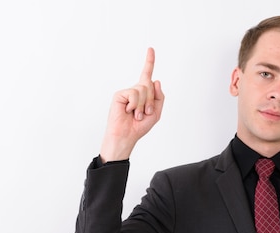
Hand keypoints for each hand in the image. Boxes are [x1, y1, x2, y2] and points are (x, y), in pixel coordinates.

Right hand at [99, 47, 164, 162]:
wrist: (126, 136)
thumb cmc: (139, 126)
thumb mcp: (156, 113)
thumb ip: (159, 97)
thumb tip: (156, 80)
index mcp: (144, 94)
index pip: (147, 75)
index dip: (149, 62)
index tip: (150, 49)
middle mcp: (135, 91)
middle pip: (150, 85)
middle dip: (151, 101)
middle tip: (145, 113)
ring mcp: (127, 92)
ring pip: (143, 89)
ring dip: (143, 104)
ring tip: (136, 114)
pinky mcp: (120, 95)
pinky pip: (134, 94)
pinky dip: (134, 105)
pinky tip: (128, 111)